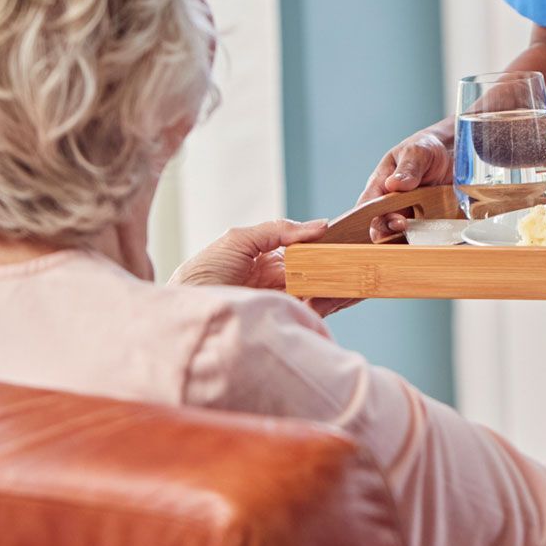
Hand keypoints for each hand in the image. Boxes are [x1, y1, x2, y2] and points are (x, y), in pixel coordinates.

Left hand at [168, 219, 360, 317]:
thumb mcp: (238, 239)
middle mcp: (277, 281)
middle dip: (336, 262)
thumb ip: (279, 229)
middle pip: (316, 269)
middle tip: (358, 252)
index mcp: (265, 260)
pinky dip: (332, 299)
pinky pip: (316, 308)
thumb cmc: (202, 274)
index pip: (303, 249)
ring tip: (357, 269)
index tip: (346, 236)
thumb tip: (319, 225)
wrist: (187, 312)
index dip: (324, 243)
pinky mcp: (285, 320)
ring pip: (320, 289)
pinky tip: (344, 288)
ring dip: (338, 280)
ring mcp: (282, 302)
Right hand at [358, 126, 453, 239]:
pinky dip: (423, 239)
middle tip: (405, 226)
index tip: (394, 220)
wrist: (451, 152)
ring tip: (418, 234)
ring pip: (397, 235)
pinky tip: (431, 237)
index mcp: (380, 185)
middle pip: (379, 226)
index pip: (367, 207)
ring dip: (405, 237)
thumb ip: (407, 167)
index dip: (375, 218)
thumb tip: (393, 184)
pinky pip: (419, 235)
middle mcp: (390, 203)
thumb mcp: (417, 152)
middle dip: (389, 230)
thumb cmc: (425, 148)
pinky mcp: (424, 221)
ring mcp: (407, 213)